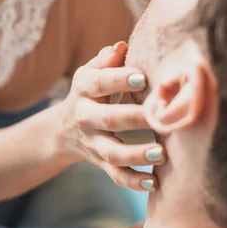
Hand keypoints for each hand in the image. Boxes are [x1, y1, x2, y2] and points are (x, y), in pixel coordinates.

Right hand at [58, 42, 164, 191]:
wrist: (64, 129)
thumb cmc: (91, 92)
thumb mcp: (91, 73)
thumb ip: (106, 60)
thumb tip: (122, 46)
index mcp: (84, 89)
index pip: (100, 82)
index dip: (120, 80)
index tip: (144, 78)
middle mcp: (85, 116)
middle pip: (108, 118)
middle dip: (135, 118)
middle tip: (161, 117)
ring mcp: (93, 142)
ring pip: (113, 152)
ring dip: (137, 154)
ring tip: (162, 153)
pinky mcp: (101, 163)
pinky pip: (116, 175)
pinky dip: (135, 181)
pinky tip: (155, 181)